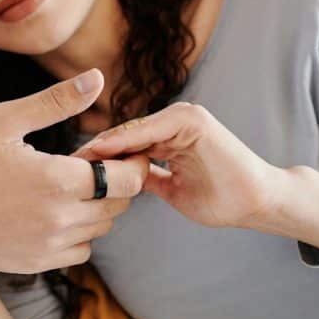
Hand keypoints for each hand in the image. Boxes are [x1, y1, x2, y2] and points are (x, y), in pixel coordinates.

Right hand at [0, 69, 150, 272]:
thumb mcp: (5, 120)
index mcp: (59, 181)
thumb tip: (97, 78)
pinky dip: (77, 233)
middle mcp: (61, 219)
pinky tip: (52, 212)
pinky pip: (79, 251)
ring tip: (64, 186)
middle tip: (87, 163)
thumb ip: (56, 102)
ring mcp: (49, 246)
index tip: (121, 151)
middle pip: (119, 205)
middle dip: (113, 182)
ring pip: (100, 228)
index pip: (127, 179)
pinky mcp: (35, 264)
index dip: (132, 162)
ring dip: (95, 207)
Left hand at [75, 103, 318, 249]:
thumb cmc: (222, 199)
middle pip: (124, 136)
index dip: (97, 159)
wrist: (258, 200)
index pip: (125, 145)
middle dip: (95, 152)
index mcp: (171, 135)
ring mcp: (184, 117)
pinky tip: (100, 155)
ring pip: (132, 132)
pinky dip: (124, 143)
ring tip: (74, 161)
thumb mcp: (173, 189)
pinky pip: (149, 132)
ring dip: (104, 147)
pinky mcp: (191, 120)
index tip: (68, 172)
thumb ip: (148, 178)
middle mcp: (175, 120)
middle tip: (60, 165)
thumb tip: (120, 183)